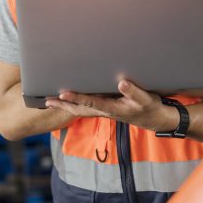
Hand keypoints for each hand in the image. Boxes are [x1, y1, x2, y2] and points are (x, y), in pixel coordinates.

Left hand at [45, 79, 179, 131]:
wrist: (156, 119)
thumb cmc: (151, 108)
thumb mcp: (146, 100)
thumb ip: (134, 92)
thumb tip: (121, 83)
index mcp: (112, 108)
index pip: (91, 102)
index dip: (77, 98)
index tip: (63, 94)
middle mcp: (105, 111)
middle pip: (80, 109)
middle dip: (63, 105)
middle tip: (46, 101)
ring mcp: (105, 110)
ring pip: (81, 109)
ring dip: (66, 105)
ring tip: (50, 100)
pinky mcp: (107, 108)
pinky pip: (87, 106)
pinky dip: (76, 103)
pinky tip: (69, 99)